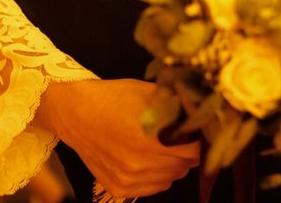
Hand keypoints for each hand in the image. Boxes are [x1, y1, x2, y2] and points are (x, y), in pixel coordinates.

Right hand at [33, 79, 199, 197]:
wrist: (76, 112)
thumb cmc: (115, 98)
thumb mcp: (150, 92)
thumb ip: (178, 104)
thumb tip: (204, 111)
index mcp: (149, 137)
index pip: (196, 149)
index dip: (202, 138)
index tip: (201, 129)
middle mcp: (139, 163)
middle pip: (186, 164)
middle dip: (190, 149)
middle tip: (184, 134)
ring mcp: (128, 178)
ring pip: (173, 176)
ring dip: (176, 162)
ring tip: (165, 143)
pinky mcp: (119, 187)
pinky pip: (156, 188)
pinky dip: (160, 175)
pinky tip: (152, 157)